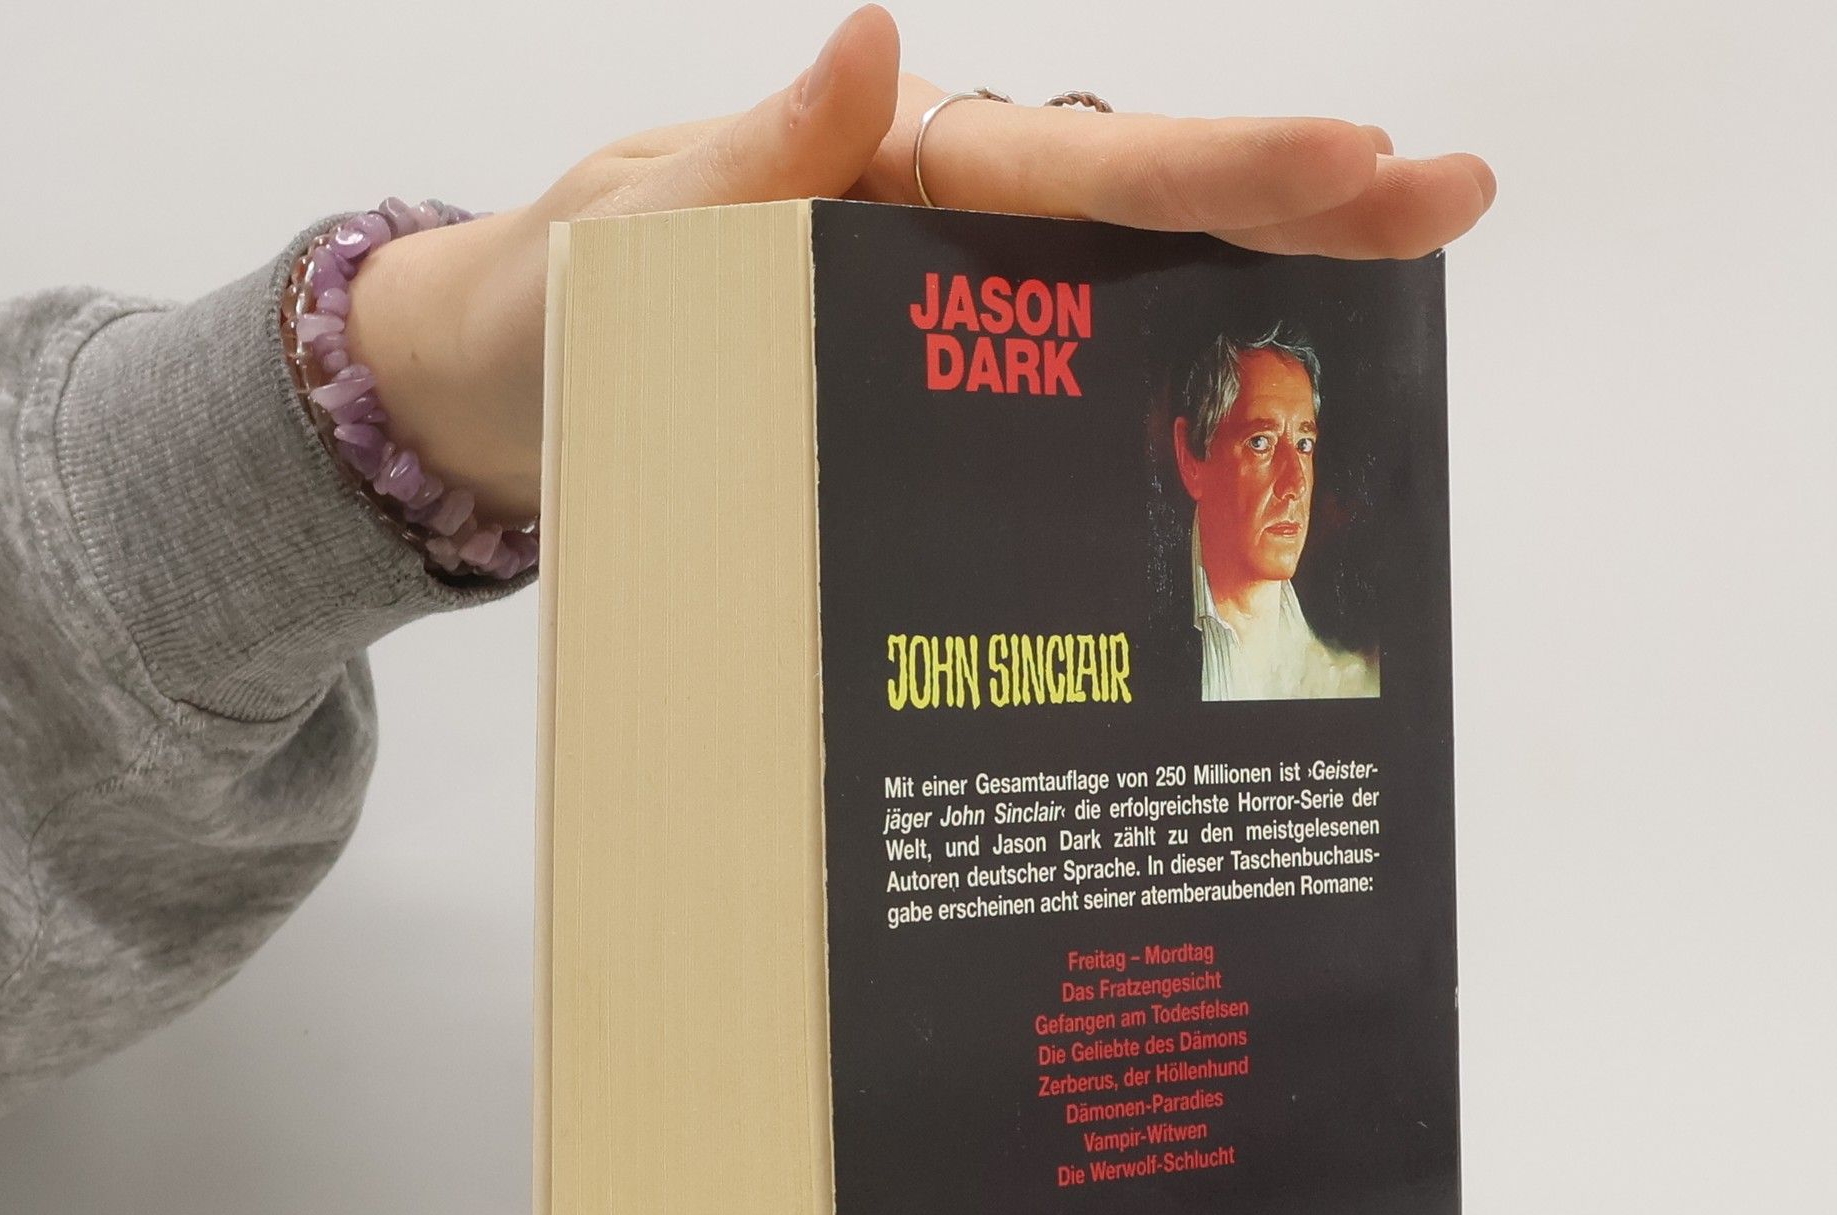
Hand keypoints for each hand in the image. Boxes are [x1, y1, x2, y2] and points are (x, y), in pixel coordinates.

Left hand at [346, 4, 1494, 521]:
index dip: (1207, 170)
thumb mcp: (632, 235)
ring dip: (1254, 300)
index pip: (1068, 167)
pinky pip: (1055, 398)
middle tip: (1451, 196)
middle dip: (1290, 205)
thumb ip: (746, 165)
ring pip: (1120, 301)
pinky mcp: (925, 411)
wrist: (501, 413)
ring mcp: (942, 330)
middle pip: (1136, 214)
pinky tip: (1248, 425)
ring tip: (1399, 289)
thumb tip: (874, 50)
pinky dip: (1149, 403)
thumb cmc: (554, 313)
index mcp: (881, 180)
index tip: (1351, 159)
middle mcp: (934, 244)